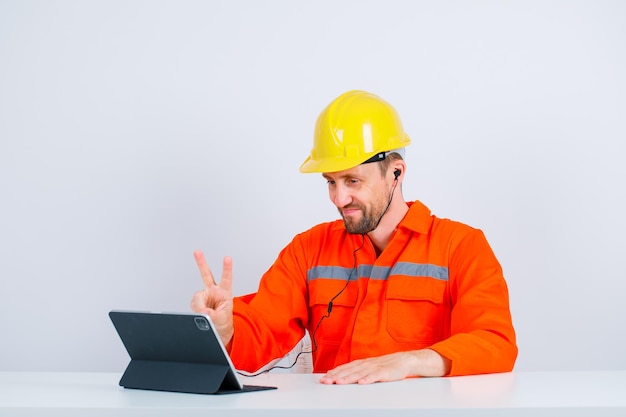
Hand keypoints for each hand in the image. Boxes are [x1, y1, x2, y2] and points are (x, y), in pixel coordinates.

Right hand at [190, 250, 233, 346]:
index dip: (227, 268)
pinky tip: (201, 312)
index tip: (227, 258)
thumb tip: (204, 312)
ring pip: (197, 295)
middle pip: (207, 275)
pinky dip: (196, 309)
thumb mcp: (222, 319)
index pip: (226, 279)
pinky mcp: (198, 302)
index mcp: (225, 293)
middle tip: (197, 252)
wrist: (218, 330)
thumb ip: (212, 315)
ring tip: (206, 312)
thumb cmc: (223, 322)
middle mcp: (214, 291)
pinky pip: (193, 303)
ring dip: (199, 304)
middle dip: (201, 263)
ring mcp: (205, 296)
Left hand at [319, 349, 449, 384]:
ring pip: (359, 373)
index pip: (345, 367)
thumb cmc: (387, 366)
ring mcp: (376, 367)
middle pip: (349, 370)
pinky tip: (362, 383)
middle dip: (336, 376)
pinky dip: (368, 379)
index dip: (334, 372)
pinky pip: (375, 376)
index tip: (324, 378)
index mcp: (362, 363)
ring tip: (339, 382)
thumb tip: (343, 376)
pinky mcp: (385, 372)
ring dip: (348, 378)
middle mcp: (367, 364)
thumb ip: (358, 371)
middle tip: (326, 381)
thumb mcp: (370, 368)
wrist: (405, 360)